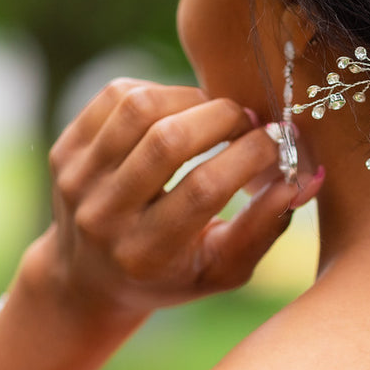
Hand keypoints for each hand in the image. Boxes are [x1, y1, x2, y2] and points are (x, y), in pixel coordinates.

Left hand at [25, 78, 321, 329]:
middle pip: (168, 140)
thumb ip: (266, 227)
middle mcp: (103, 218)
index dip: (252, 154)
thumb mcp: (222, 270)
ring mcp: (75, 180)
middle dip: (223, 117)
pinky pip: (116, 95)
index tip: (281, 139)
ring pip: (140, 107)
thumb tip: (307, 176)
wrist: (87, 277)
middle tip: (249, 121)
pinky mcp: (62, 150)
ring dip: (191, 99)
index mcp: (146, 255)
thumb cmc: (172, 273)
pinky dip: (158, 92)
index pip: (205, 188)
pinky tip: (177, 112)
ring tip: (214, 114)